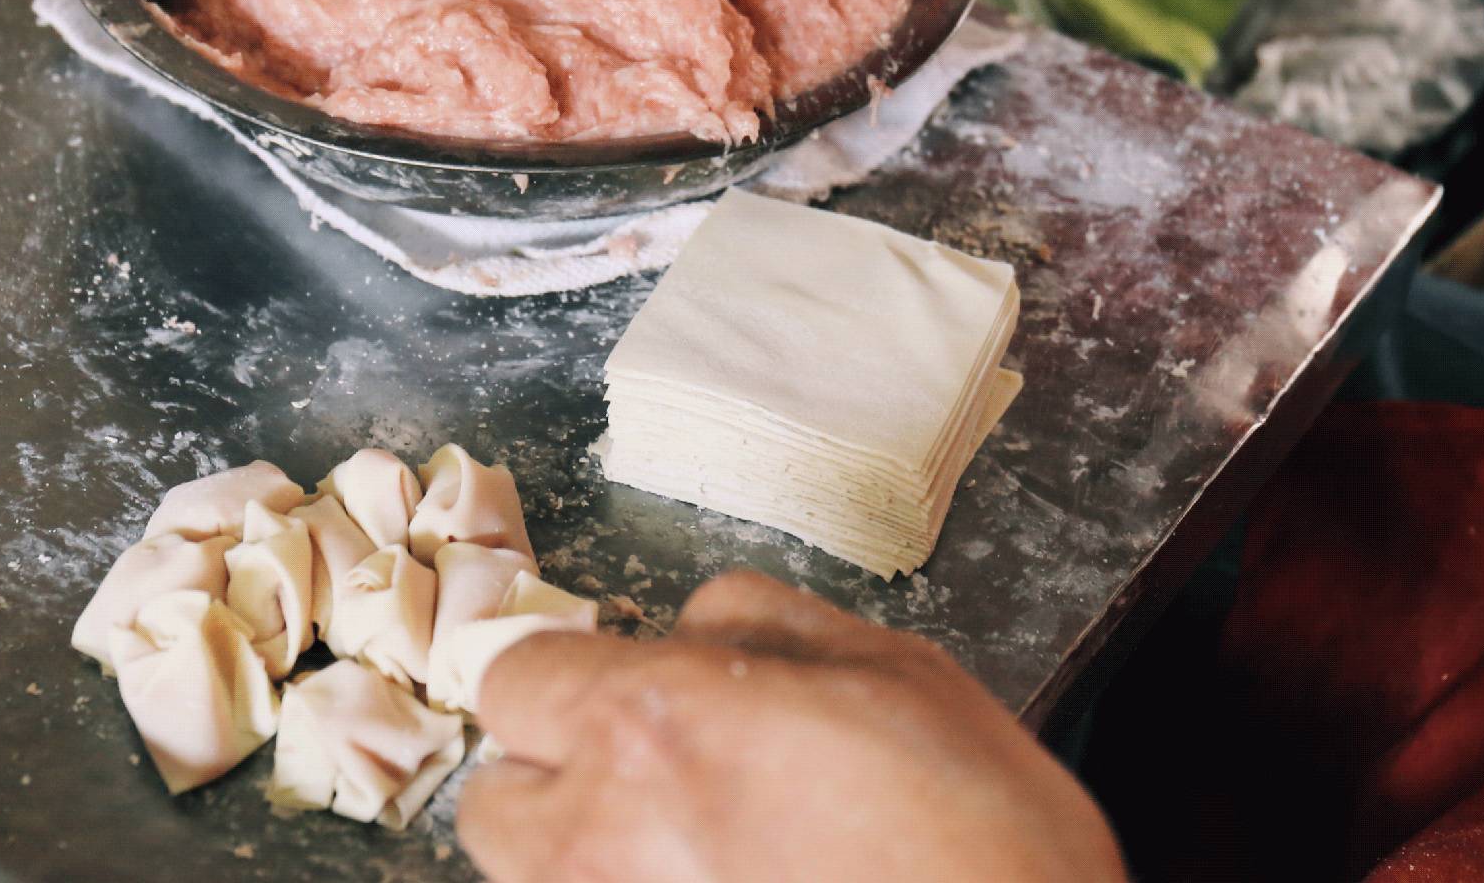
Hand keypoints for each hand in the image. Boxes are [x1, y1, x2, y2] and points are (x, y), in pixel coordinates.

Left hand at [456, 571, 1126, 882]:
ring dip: (586, 862)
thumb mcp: (897, 672)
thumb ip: (766, 626)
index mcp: (652, 727)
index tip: (615, 694)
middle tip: (659, 787)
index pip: (513, 678)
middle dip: (557, 784)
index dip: (567, 679)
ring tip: (700, 859)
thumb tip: (696, 629)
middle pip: (497, 802)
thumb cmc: (987, 841)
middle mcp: (599, 841)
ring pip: (537, 882)